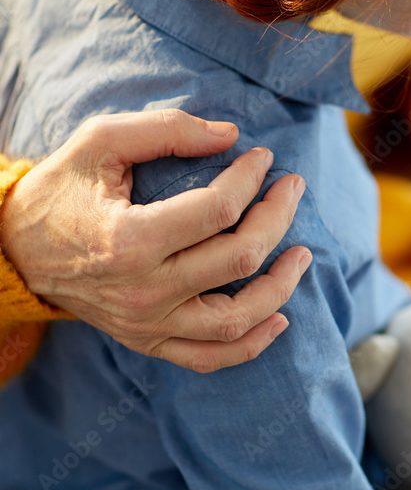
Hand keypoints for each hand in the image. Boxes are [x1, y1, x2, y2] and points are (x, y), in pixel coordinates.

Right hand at [0, 110, 311, 371]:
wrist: (18, 252)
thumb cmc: (62, 192)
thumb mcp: (99, 143)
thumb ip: (166, 131)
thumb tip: (231, 137)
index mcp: (129, 239)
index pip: (218, 210)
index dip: (251, 178)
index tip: (263, 158)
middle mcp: (144, 291)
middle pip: (238, 259)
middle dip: (277, 218)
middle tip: (292, 189)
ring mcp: (149, 324)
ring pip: (236, 318)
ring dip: (281, 286)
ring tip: (302, 255)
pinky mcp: (151, 342)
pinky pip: (211, 357)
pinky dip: (252, 343)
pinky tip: (279, 318)